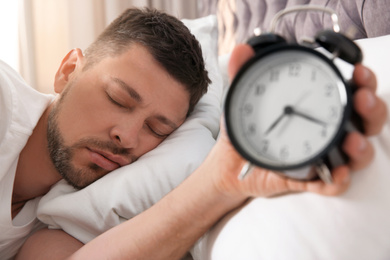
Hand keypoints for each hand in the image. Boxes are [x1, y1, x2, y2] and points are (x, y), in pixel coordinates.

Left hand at [210, 43, 386, 200]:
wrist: (230, 160)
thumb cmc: (244, 126)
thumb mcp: (243, 98)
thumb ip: (243, 73)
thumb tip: (241, 50)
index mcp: (317, 105)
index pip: (349, 90)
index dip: (363, 81)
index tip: (359, 71)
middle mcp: (326, 129)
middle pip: (365, 120)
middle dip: (372, 109)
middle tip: (363, 100)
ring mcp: (321, 154)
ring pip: (357, 154)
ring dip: (362, 147)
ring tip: (351, 140)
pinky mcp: (310, 177)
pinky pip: (332, 184)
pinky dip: (337, 180)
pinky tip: (336, 172)